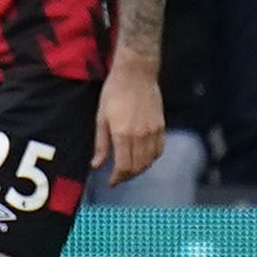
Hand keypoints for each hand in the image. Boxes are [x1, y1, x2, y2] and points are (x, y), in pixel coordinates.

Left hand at [93, 51, 163, 187]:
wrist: (136, 73)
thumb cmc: (114, 92)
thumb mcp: (101, 117)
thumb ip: (100, 144)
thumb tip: (96, 166)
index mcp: (123, 134)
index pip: (124, 167)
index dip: (117, 178)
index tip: (111, 182)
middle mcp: (140, 136)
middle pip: (137, 167)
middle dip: (127, 176)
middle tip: (117, 177)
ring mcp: (153, 131)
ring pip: (149, 161)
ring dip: (139, 169)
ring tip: (128, 169)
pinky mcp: (161, 126)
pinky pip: (159, 150)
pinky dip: (151, 158)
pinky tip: (142, 158)